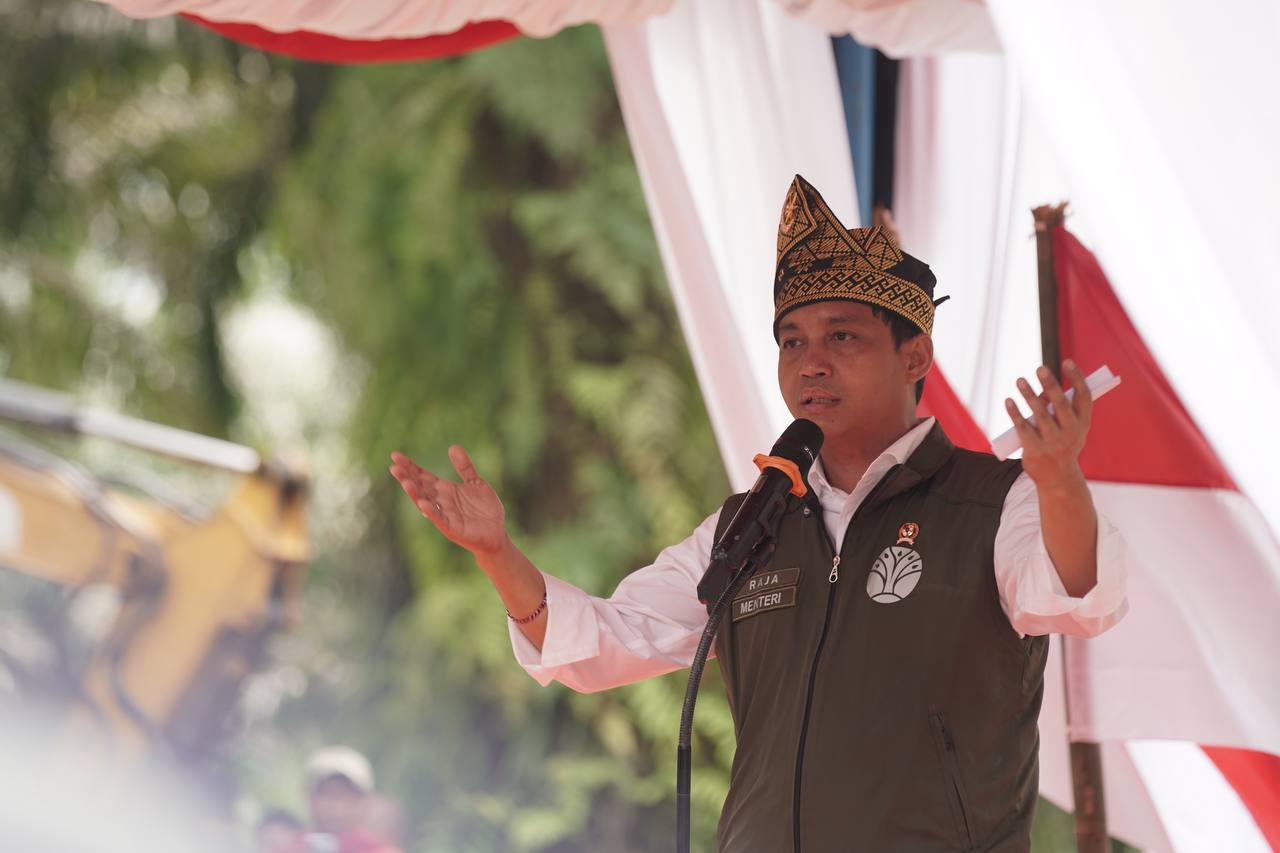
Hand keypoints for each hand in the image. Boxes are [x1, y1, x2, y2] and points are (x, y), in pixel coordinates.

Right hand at [389, 445, 507, 555]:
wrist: (497, 532)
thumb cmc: (484, 509)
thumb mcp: (476, 482)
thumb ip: (464, 466)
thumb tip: (452, 447)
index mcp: (444, 489)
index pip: (422, 475)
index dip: (409, 466)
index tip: (396, 455)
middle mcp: (440, 501)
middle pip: (420, 487)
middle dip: (407, 477)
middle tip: (393, 467)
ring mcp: (444, 514)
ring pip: (425, 502)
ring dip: (414, 493)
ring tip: (405, 482)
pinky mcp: (451, 527)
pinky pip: (438, 518)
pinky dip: (431, 511)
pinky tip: (422, 503)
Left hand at [1004, 360, 1092, 490]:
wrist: (1058, 478)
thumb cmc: (1063, 445)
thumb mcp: (1070, 428)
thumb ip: (1060, 409)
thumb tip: (1040, 389)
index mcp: (1083, 423)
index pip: (1084, 396)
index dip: (1077, 378)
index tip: (1067, 361)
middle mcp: (1071, 432)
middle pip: (1060, 404)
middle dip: (1050, 384)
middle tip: (1040, 368)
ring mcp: (1053, 442)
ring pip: (1039, 414)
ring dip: (1029, 395)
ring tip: (1020, 380)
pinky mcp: (1035, 449)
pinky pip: (1023, 427)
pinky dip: (1014, 413)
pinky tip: (1009, 401)